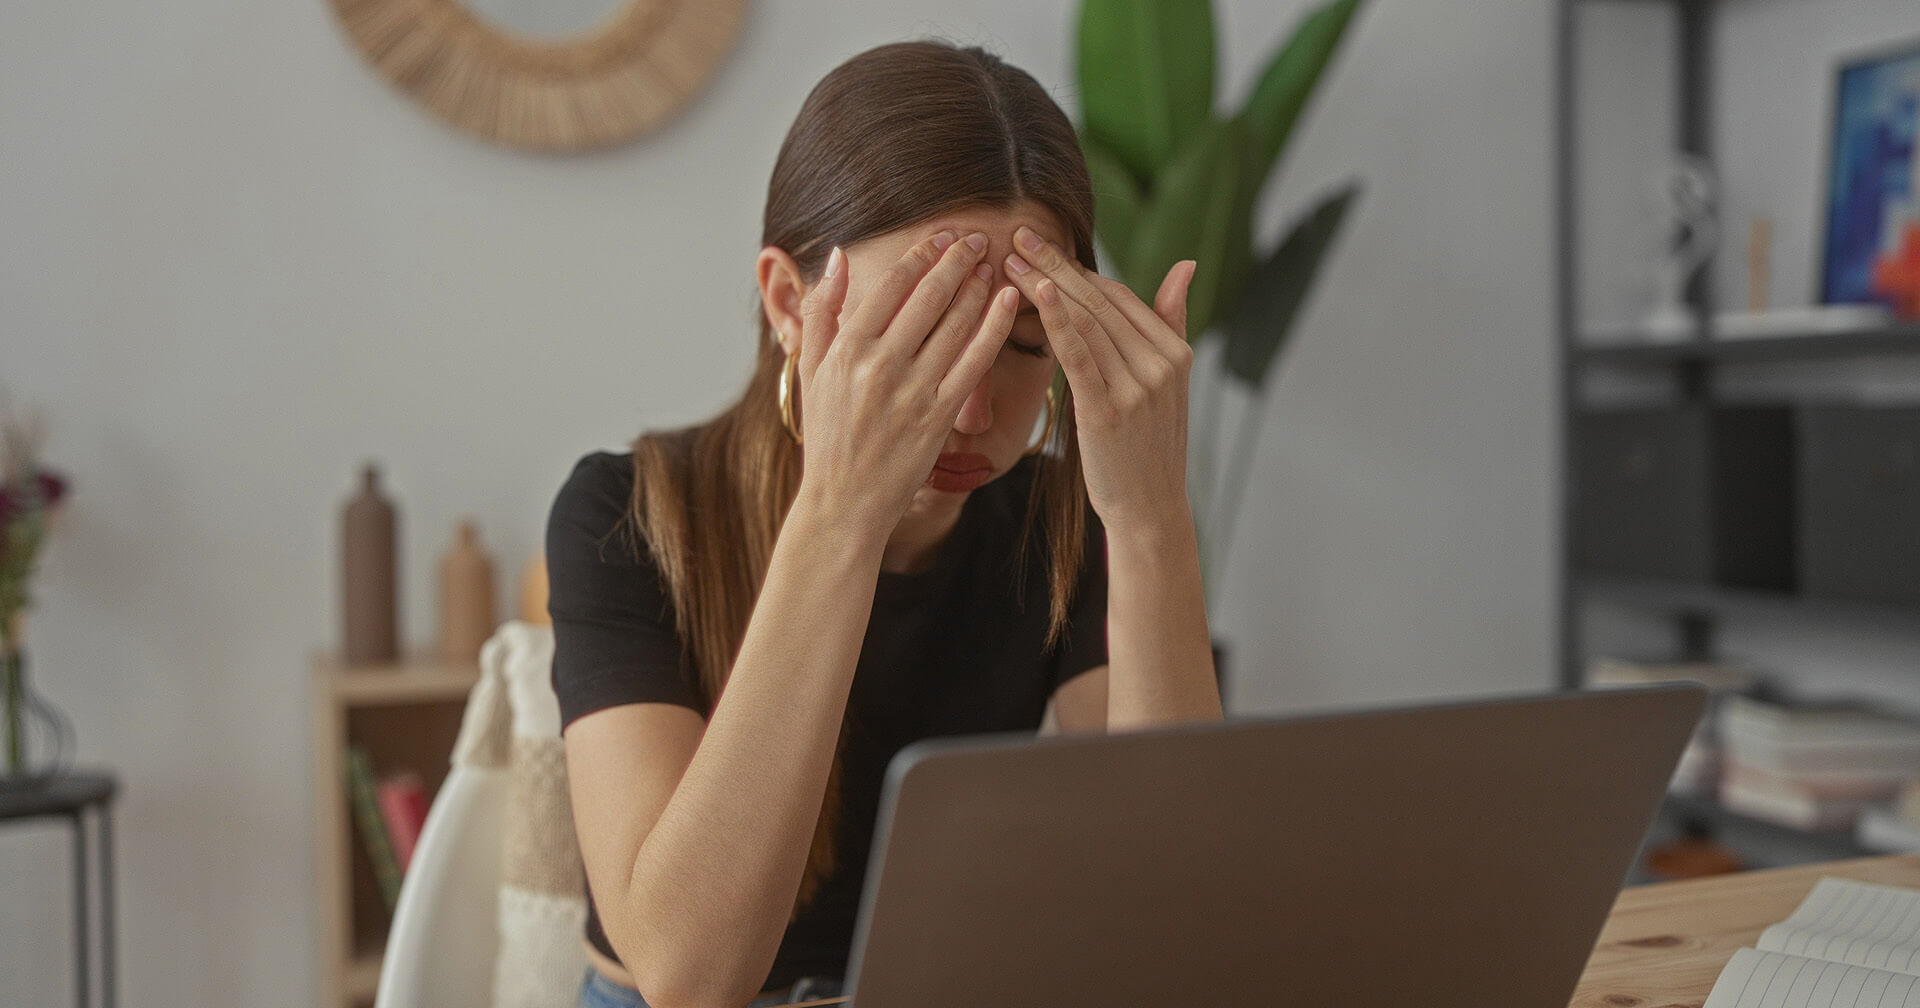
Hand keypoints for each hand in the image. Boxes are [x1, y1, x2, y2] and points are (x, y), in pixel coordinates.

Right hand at [793, 230, 1019, 534]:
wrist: (843, 501)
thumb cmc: (826, 436)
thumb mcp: (811, 370)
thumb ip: (822, 312)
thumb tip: (838, 258)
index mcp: (847, 348)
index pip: (891, 286)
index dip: (920, 255)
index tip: (941, 236)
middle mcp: (880, 364)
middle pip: (928, 297)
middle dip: (956, 261)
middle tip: (977, 238)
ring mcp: (912, 390)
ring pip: (955, 324)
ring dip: (978, 287)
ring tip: (993, 264)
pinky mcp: (940, 415)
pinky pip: (975, 362)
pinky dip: (994, 328)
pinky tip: (1009, 303)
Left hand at [1002, 226, 1196, 532]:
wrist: (1149, 509)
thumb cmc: (1149, 448)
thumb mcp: (1170, 384)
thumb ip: (1172, 321)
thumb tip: (1185, 265)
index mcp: (1174, 354)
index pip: (1120, 296)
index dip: (1078, 270)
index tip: (1042, 247)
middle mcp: (1160, 365)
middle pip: (1099, 301)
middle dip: (1055, 264)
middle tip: (1018, 235)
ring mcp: (1137, 387)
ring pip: (1085, 321)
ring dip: (1045, 285)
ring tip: (1010, 260)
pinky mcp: (1109, 410)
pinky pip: (1079, 354)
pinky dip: (1057, 319)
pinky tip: (1036, 292)